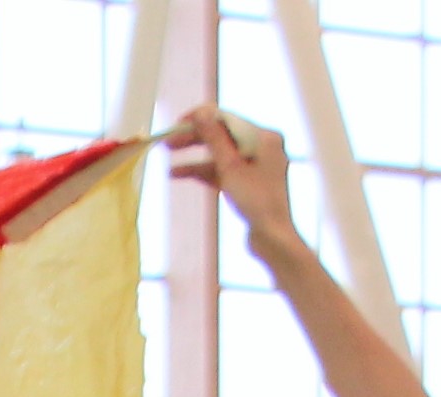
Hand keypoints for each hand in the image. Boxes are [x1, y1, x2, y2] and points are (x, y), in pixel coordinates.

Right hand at [167, 108, 299, 244]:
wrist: (272, 239)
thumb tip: (201, 113)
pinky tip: (180, 175)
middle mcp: (262, 146)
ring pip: (220, 156)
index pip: (228, 119)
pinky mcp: (247, 183)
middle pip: (222, 137)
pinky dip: (204, 173)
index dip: (201, 119)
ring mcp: (255, 165)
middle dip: (194, 140)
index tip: (177, 123)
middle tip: (168, 144)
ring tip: (169, 164)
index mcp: (264, 137)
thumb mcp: (231, 168)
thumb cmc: (257, 201)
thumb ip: (215, 139)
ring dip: (194, 160)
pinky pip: (223, 171)